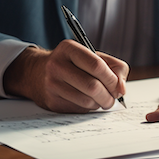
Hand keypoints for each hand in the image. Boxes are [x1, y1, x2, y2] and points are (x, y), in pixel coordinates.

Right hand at [3, 40, 128, 111]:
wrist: (37, 73)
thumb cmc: (72, 64)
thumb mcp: (92, 56)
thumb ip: (114, 68)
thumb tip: (121, 89)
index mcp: (69, 49)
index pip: (97, 66)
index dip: (112, 79)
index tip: (117, 86)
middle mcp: (57, 65)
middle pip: (92, 86)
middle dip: (109, 96)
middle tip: (112, 98)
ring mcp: (52, 84)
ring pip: (87, 101)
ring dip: (100, 103)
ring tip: (101, 99)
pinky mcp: (51, 101)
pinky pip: (79, 109)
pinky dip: (89, 108)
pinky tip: (87, 101)